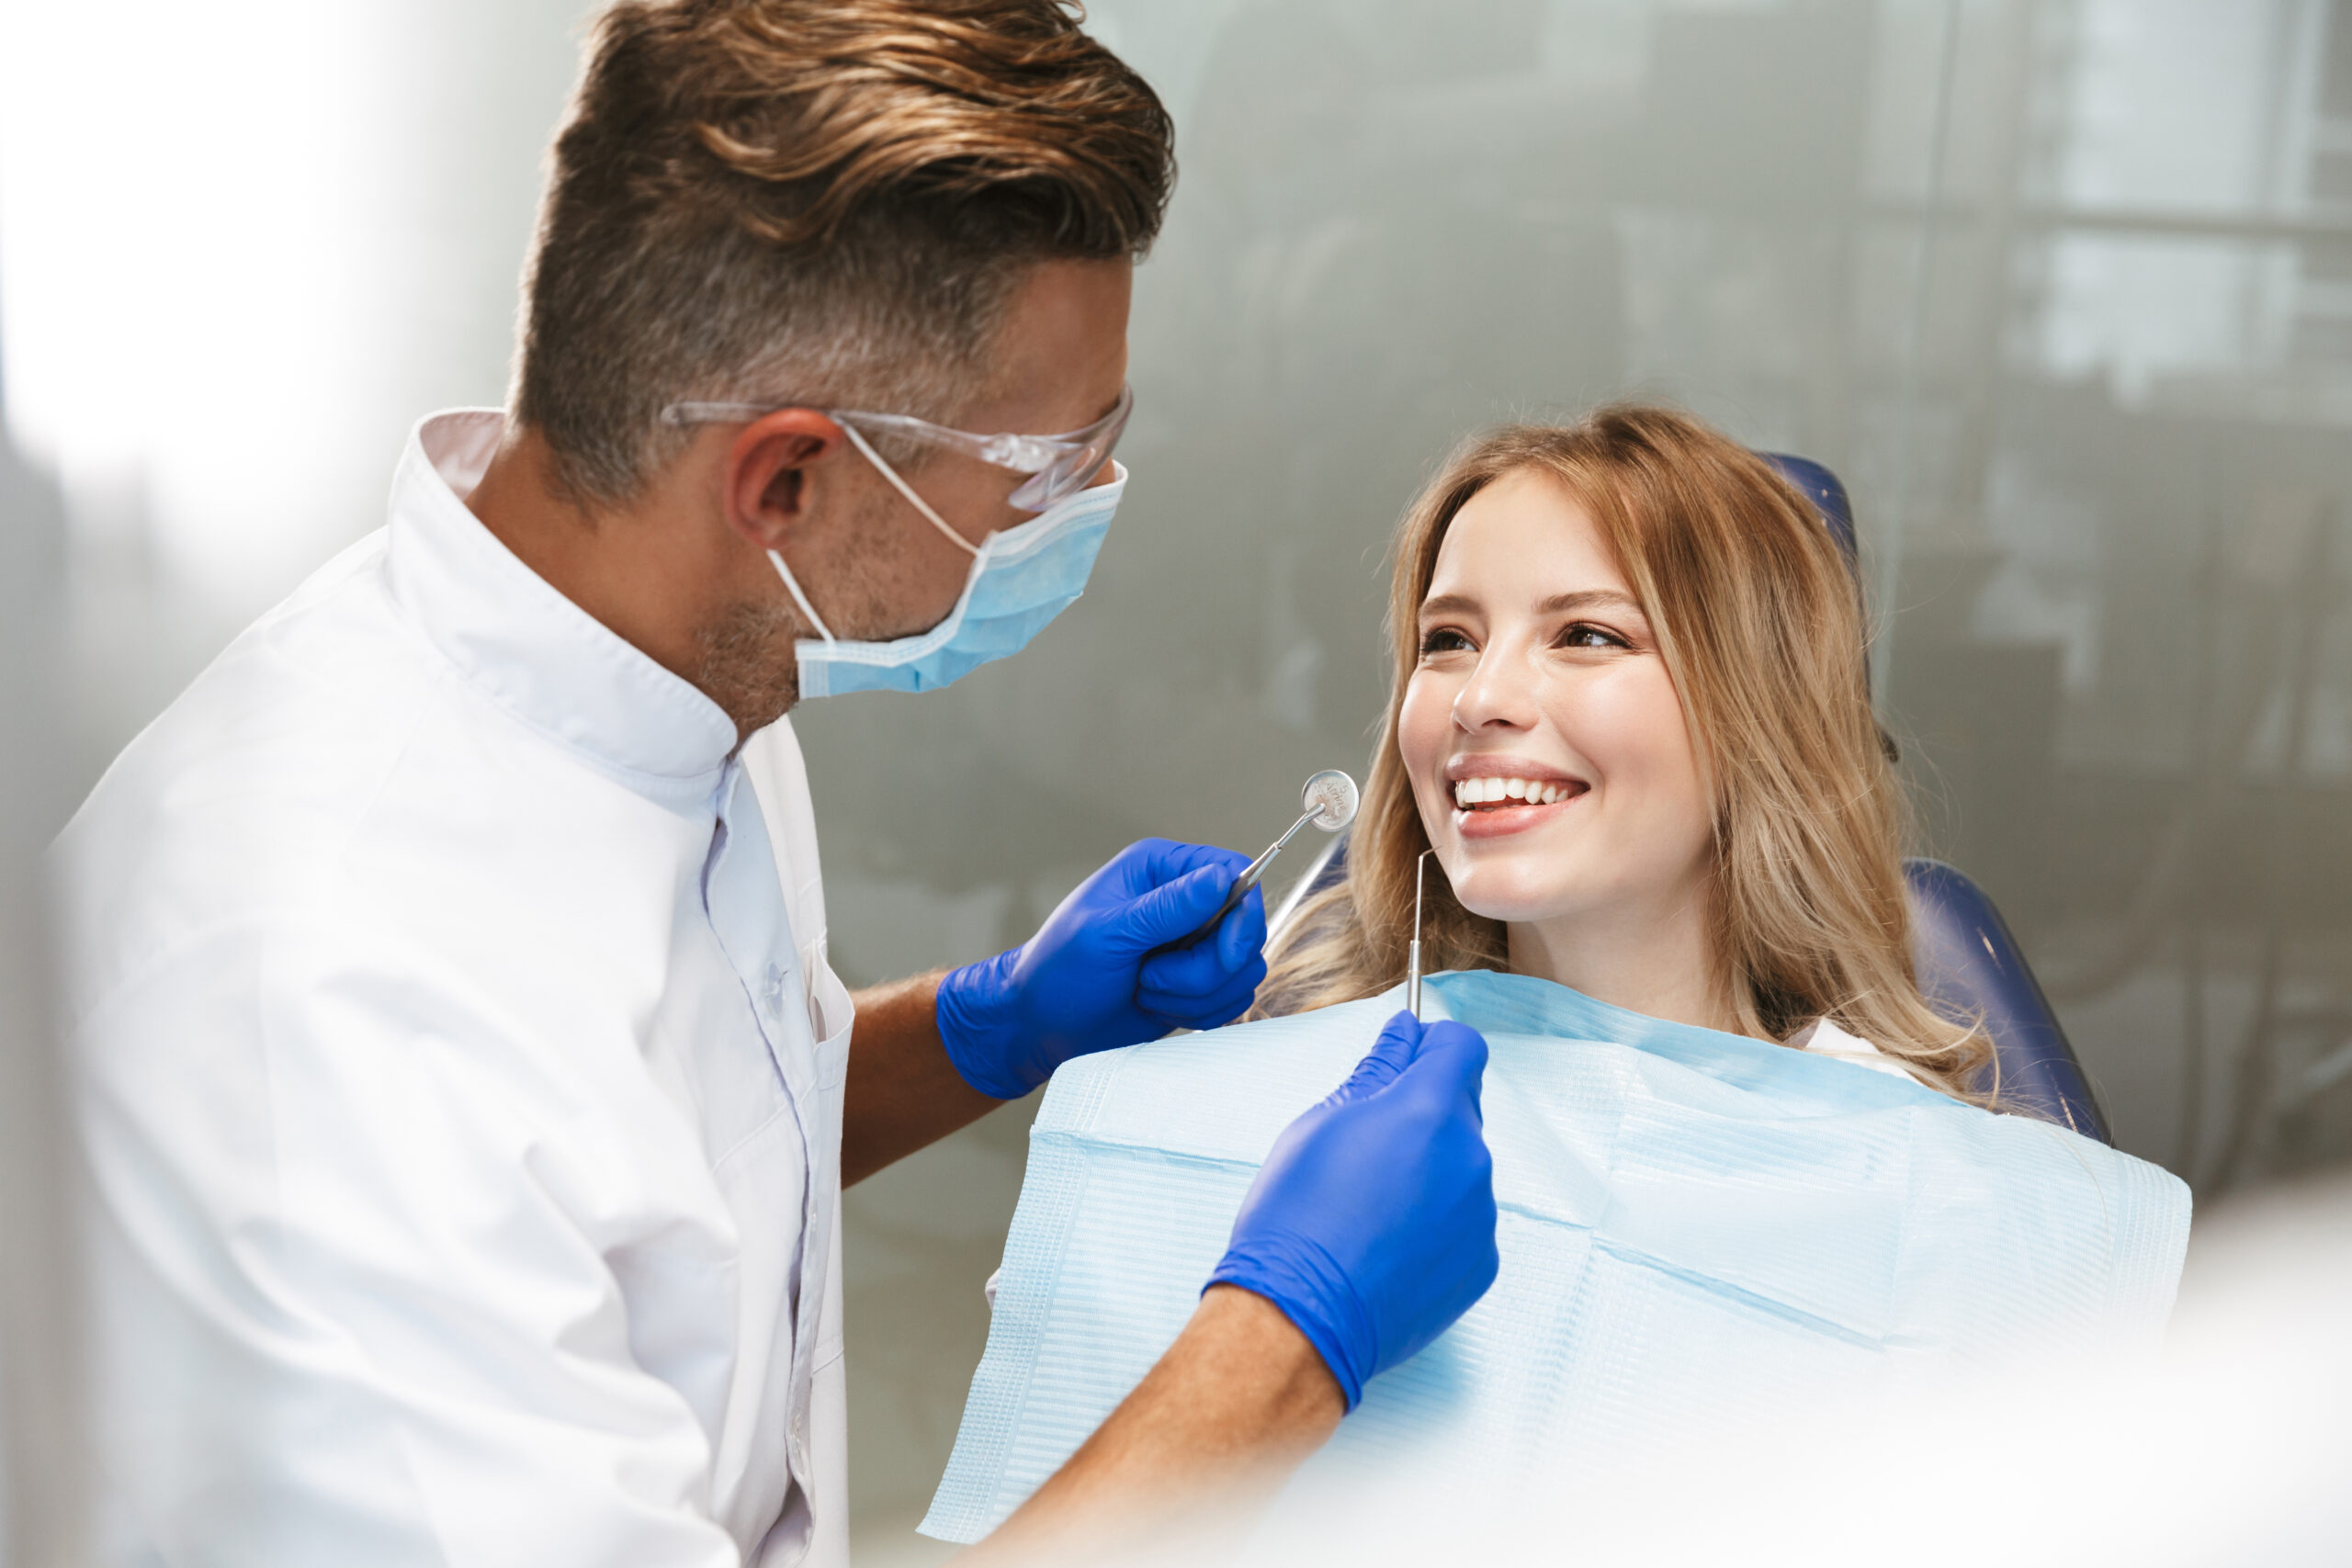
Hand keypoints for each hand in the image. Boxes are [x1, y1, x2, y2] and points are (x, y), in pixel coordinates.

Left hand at [933, 838, 1267, 1099]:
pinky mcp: (1197, 982)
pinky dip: (1201, 1012)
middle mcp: (1184, 902)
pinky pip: (1233, 997)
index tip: (1224, 952)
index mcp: (1160, 870)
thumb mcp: (1107, 934)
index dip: (1241, 915)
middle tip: (1152, 978)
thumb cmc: (1058, 972)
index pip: (1234, 874)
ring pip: (1243, 969)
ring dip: (1197, 994)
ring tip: (1145, 990)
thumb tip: (1220, 877)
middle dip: (1207, 967)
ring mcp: (1194, 944)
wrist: (1040, 1026)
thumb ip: (1167, 907)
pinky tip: (1157, 1007)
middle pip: (1246, 928)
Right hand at [1206, 1011, 1498, 1409]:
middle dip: (1422, 1113)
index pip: (1461, 1048)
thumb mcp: (1321, 1124)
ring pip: (1461, 1169)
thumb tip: (1402, 1036)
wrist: (1300, 1317)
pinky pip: (1464, 1222)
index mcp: (1430, 1111)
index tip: (1404, 1058)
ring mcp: (1481, 1216)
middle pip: (1460, 1110)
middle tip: (1364, 1146)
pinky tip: (1385, 1245)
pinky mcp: (1482, 1264)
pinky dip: (1434, 1223)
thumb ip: (1374, 1074)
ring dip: (1428, 1171)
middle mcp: (1470, 1158)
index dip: (1431, 1046)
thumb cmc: (1296, 1216)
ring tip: (1368, 1208)